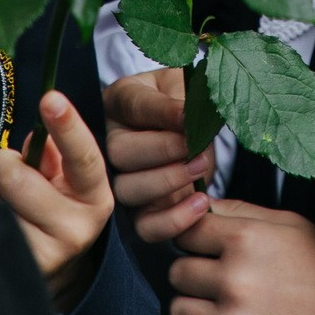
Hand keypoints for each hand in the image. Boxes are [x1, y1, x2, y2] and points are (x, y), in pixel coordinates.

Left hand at [0, 90, 113, 310]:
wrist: (58, 270)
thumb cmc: (57, 209)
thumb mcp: (65, 179)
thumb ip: (54, 154)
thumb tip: (39, 138)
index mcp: (96, 195)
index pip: (83, 155)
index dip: (67, 125)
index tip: (50, 98)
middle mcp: (79, 228)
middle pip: (19, 177)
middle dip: (6, 165)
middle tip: (11, 170)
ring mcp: (49, 254)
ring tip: (9, 205)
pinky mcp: (21, 271)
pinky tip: (1, 227)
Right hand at [104, 67, 213, 242]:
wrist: (201, 135)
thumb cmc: (190, 102)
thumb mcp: (189, 87)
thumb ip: (185, 98)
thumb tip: (186, 117)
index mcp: (122, 99)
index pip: (133, 104)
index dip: (161, 112)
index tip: (188, 117)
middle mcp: (112, 140)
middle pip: (120, 152)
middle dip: (163, 150)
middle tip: (195, 146)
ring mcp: (121, 180)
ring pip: (127, 190)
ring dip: (168, 180)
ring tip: (201, 167)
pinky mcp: (139, 213)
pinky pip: (145, 227)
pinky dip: (173, 219)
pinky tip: (201, 202)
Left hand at [161, 199, 314, 314]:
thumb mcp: (287, 223)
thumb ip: (239, 211)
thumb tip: (198, 204)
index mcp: (246, 239)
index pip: (186, 231)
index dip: (191, 237)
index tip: (201, 245)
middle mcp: (235, 278)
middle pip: (178, 272)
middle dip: (193, 272)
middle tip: (215, 277)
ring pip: (178, 311)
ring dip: (191, 308)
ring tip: (212, 307)